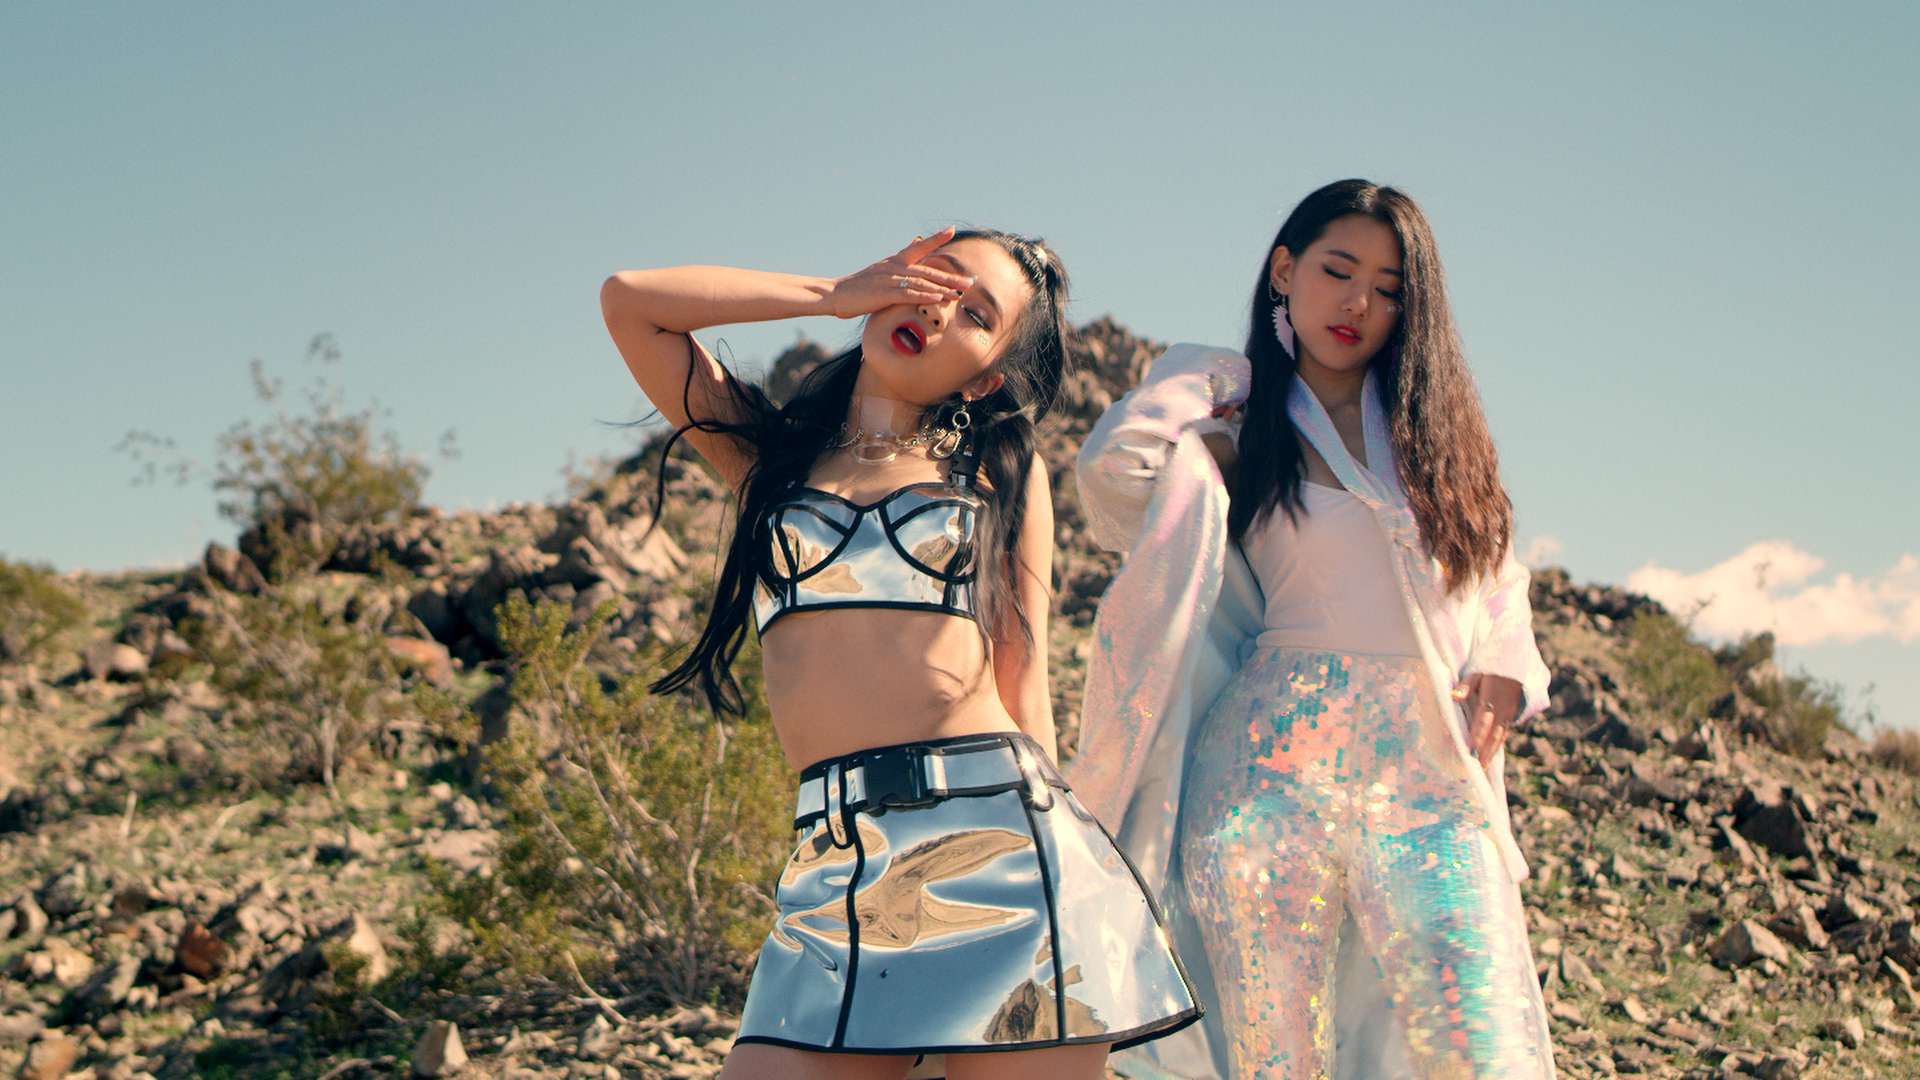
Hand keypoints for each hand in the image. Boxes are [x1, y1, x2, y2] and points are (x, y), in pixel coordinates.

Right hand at [827, 227, 974, 318]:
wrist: (833, 294)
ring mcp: (889, 280)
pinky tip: (939, 298)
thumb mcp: (880, 269)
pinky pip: (908, 294)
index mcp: (894, 261)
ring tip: (960, 292)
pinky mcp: (884, 294)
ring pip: (922, 282)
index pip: (919, 247)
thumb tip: (915, 242)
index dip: (936, 238)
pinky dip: (925, 296)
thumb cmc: (857, 286)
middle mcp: (894, 267)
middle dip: (951, 276)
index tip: (952, 229)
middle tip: (971, 280)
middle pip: (928, 270)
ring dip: (943, 288)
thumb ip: (900, 258)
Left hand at [1455, 673, 1523, 767]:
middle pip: (1494, 734)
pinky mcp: (1511, 717)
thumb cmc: (1490, 669)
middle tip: (1476, 768)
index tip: (1471, 750)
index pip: (1484, 719)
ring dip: (1491, 753)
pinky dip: (1496, 746)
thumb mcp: (1476, 672)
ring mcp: (1509, 714)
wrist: (1515, 664)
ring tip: (1482, 769)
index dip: (1478, 735)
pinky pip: (1503, 734)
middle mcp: (1503, 709)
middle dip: (1485, 752)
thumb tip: (1454, 696)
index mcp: (1493, 697)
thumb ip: (1466, 685)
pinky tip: (1488, 757)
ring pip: (1500, 737)